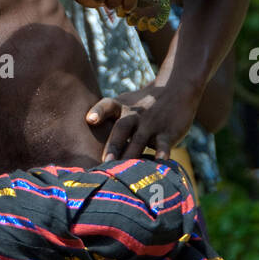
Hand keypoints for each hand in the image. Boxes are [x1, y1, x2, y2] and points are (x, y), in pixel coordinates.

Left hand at [86, 78, 201, 161]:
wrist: (175, 88)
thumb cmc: (141, 104)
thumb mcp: (123, 105)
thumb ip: (106, 120)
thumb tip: (83, 145)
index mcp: (121, 106)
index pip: (107, 105)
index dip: (99, 111)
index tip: (90, 120)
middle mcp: (134, 114)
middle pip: (122, 127)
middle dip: (113, 145)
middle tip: (105, 163)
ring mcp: (151, 123)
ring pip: (140, 139)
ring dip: (132, 154)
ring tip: (125, 171)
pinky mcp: (168, 132)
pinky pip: (164, 144)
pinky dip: (162, 153)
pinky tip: (160, 162)